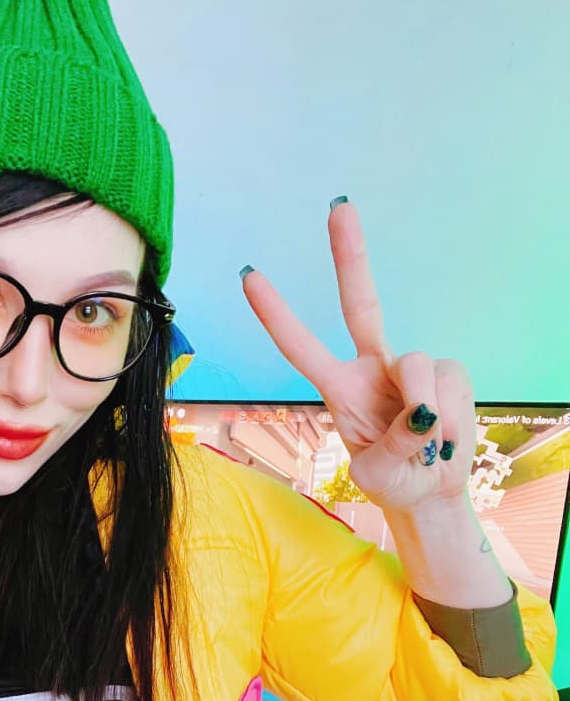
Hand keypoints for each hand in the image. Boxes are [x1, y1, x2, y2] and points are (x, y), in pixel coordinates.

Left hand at [240, 199, 475, 515]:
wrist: (430, 494)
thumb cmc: (392, 480)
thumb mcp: (376, 474)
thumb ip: (392, 446)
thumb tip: (421, 413)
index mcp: (339, 388)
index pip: (300, 346)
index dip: (275, 314)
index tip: (249, 275)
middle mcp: (371, 368)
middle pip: (361, 304)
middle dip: (350, 256)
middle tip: (339, 207)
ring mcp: (409, 369)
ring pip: (418, 364)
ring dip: (426, 412)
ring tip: (424, 449)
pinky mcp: (448, 374)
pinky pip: (451, 383)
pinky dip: (451, 419)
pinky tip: (443, 440)